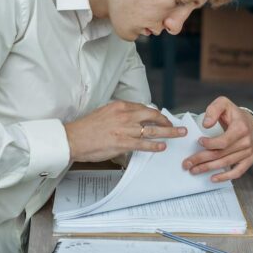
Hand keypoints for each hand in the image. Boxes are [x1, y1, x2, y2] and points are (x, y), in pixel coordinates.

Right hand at [64, 100, 187, 163]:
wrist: (73, 138)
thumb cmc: (86, 128)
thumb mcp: (104, 113)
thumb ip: (119, 115)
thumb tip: (131, 122)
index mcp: (120, 106)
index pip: (143, 108)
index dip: (155, 114)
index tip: (161, 119)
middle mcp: (125, 115)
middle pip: (152, 116)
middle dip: (167, 122)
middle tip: (177, 126)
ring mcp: (125, 129)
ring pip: (152, 130)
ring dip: (168, 132)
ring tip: (179, 134)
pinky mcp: (122, 143)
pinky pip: (143, 144)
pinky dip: (154, 145)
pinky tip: (162, 147)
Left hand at [183, 96, 252, 181]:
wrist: (250, 122)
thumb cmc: (234, 114)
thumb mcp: (224, 104)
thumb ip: (214, 110)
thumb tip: (206, 124)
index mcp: (240, 128)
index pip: (223, 141)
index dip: (210, 144)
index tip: (198, 142)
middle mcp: (246, 142)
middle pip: (221, 154)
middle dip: (202, 159)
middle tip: (187, 163)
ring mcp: (248, 152)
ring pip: (226, 163)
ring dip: (208, 169)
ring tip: (194, 170)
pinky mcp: (248, 160)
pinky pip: (238, 172)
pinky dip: (225, 177)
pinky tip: (213, 178)